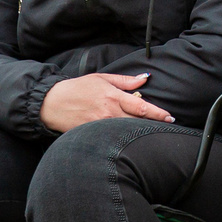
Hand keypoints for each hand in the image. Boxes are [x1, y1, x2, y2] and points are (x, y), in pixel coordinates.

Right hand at [41, 72, 173, 133]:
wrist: (51, 103)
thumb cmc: (77, 88)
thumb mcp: (101, 78)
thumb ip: (124, 81)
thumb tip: (144, 79)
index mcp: (112, 97)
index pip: (141, 106)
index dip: (158, 113)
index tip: (169, 117)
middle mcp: (108, 113)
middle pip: (137, 121)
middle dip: (154, 125)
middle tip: (168, 127)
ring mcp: (100, 126)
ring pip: (125, 131)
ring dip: (140, 133)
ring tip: (153, 134)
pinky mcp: (91, 136)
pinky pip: (111, 138)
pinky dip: (121, 139)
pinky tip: (129, 142)